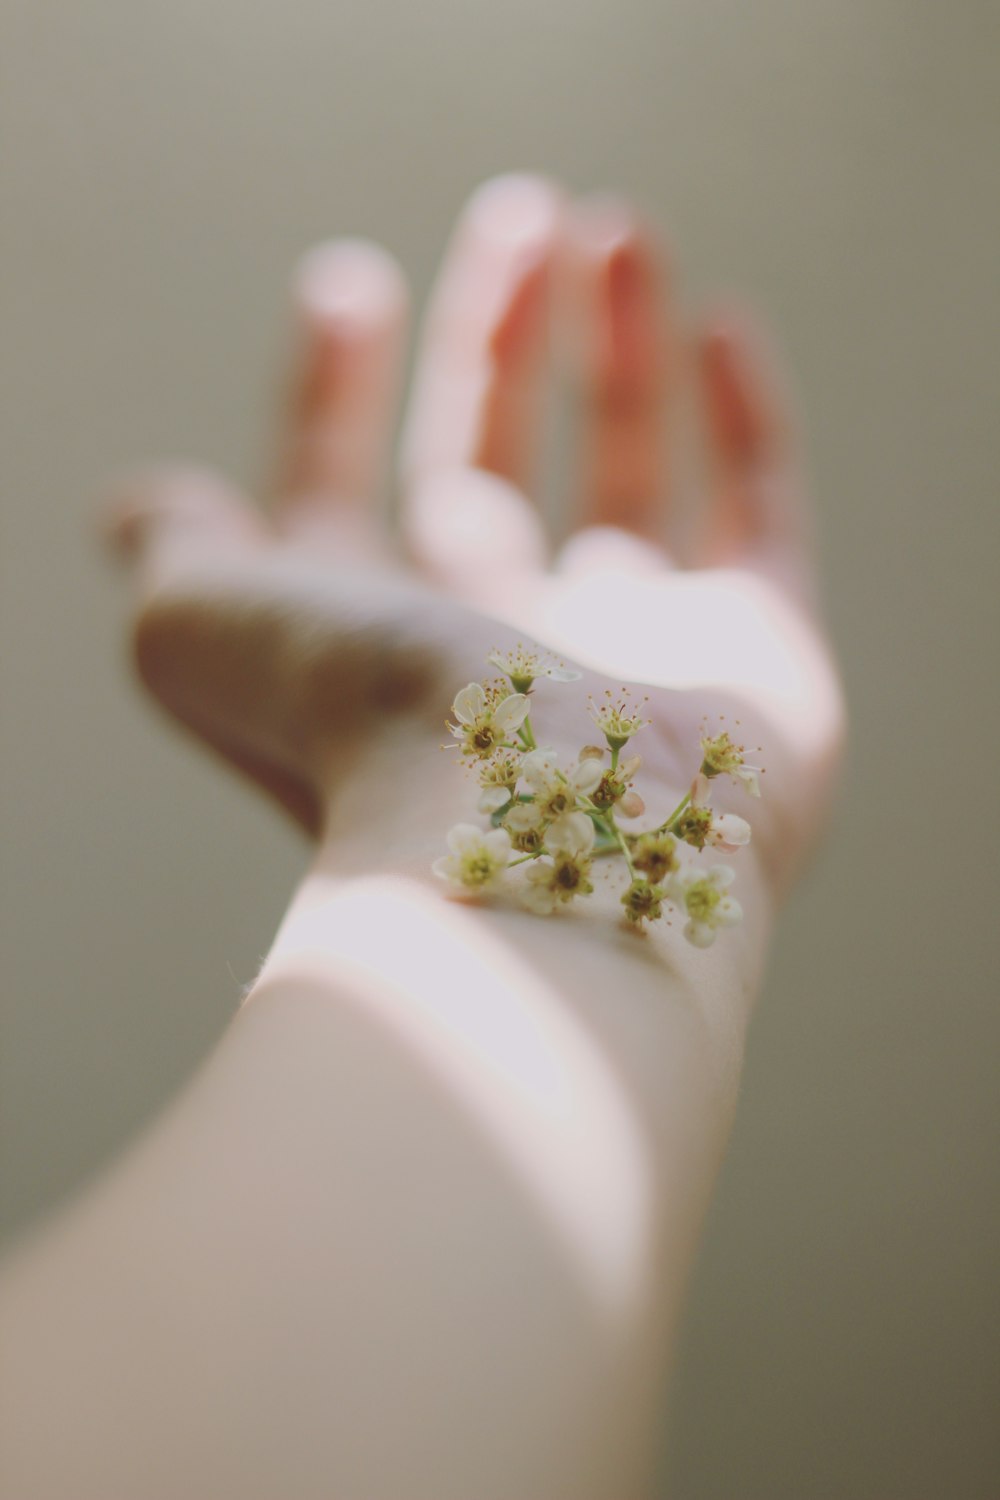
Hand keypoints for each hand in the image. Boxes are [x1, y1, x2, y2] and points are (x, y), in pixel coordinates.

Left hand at [107, 174, 843, 896]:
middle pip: (489, 467)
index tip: (346, 284)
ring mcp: (639, 652)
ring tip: (613, 226)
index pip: (344, 495)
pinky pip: (760, 513)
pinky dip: (744, 420)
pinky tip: (719, 321)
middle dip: (495, 338)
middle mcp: (501, 651)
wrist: (548, 834)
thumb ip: (180, 553)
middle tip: (519, 210)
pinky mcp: (761, 650)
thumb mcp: (207, 626)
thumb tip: (140, 505)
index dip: (334, 392)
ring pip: (625, 470)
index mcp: (371, 649)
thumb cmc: (363, 730)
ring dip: (616, 344)